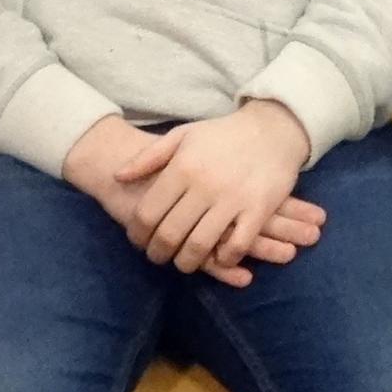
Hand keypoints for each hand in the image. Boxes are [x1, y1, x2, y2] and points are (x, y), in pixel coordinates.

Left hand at [122, 99, 313, 280]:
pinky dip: (225, 259)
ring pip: (199, 246)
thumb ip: (148, 157)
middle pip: (170, 234)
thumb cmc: (223, 134)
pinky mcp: (258, 210)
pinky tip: (219, 258)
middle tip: (157, 256)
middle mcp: (204, 186)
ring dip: (186, 262)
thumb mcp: (182, 136)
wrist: (273, 128)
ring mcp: (232, 200)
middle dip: (158, 253)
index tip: (138, 240)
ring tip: (182, 263)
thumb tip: (118, 176)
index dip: (137, 234)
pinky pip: (236, 246)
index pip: (148, 213)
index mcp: (182, 168)